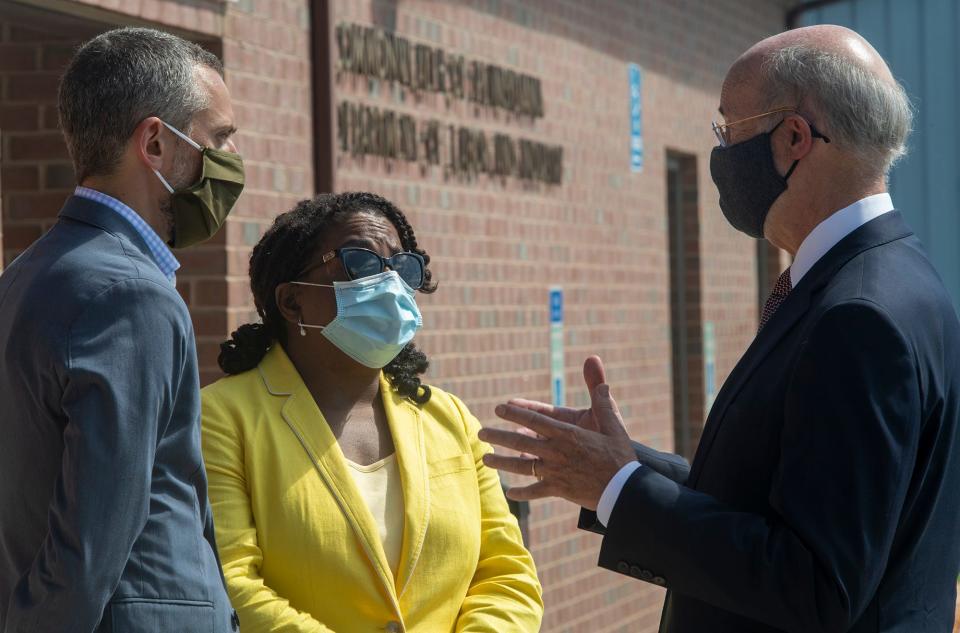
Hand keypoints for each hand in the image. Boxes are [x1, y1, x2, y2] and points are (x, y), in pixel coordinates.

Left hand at [478, 356, 636, 509]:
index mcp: (567, 434)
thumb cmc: (619, 454)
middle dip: (499, 436)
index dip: (515, 413)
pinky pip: (536, 491)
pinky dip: (522, 492)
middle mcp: (556, 452)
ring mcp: (555, 473)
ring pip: (522, 467)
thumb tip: (593, 360)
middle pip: (520, 442)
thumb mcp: (612, 421)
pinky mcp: (559, 490)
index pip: (535, 420)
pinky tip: (511, 492)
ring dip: (502, 463)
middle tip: (482, 433)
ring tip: (486, 459)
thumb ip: (599, 394)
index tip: (499, 408)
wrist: (625, 490)